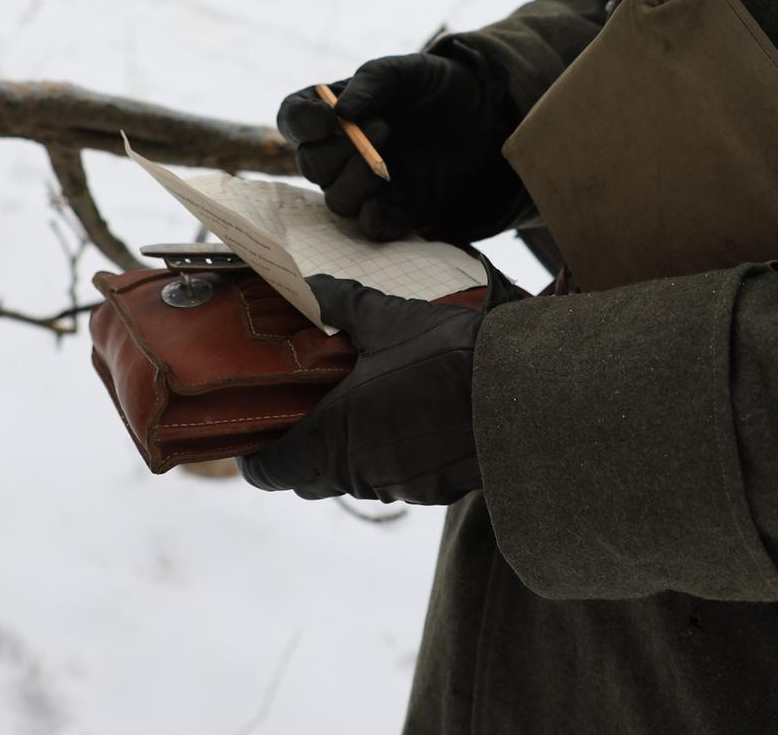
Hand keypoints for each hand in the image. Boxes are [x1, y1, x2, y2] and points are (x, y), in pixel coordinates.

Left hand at [239, 275, 483, 504]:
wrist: (522, 397)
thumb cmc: (447, 358)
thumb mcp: (387, 319)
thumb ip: (341, 305)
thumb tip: (307, 287)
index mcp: (332, 438)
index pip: (270, 472)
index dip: (255, 455)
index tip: (255, 430)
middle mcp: (359, 473)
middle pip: (307, 478)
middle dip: (300, 448)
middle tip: (306, 406)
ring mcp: (399, 486)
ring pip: (353, 478)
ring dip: (348, 450)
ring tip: (361, 403)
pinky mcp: (434, 489)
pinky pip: (396, 476)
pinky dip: (391, 453)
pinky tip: (410, 415)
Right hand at [276, 49, 523, 241]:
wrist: (489, 115)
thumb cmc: (440, 86)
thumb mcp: (410, 70)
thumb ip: (374, 81)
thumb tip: (341, 111)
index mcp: (336, 111)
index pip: (294, 118)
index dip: (301, 122)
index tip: (327, 119)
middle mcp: (343, 151)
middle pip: (311, 164)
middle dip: (338, 151)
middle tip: (384, 127)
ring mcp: (368, 183)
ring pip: (336, 199)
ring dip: (355, 182)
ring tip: (388, 162)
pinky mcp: (398, 210)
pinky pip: (371, 226)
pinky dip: (374, 218)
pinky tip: (391, 198)